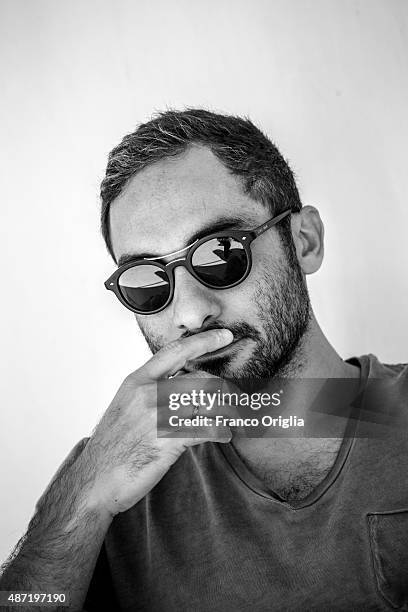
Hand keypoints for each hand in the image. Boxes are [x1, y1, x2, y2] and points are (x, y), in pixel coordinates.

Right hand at [77, 329, 235, 517]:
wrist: (94, 481)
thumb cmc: (112, 447)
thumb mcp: (125, 407)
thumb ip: (150, 392)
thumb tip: (181, 385)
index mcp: (137, 382)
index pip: (175, 351)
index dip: (203, 341)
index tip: (224, 335)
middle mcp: (148, 394)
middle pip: (199, 378)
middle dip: (221, 389)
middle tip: (234, 397)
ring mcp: (157, 416)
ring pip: (206, 401)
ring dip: (225, 410)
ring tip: (232, 417)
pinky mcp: (168, 440)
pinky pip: (206, 428)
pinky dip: (219, 431)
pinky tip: (223, 434)